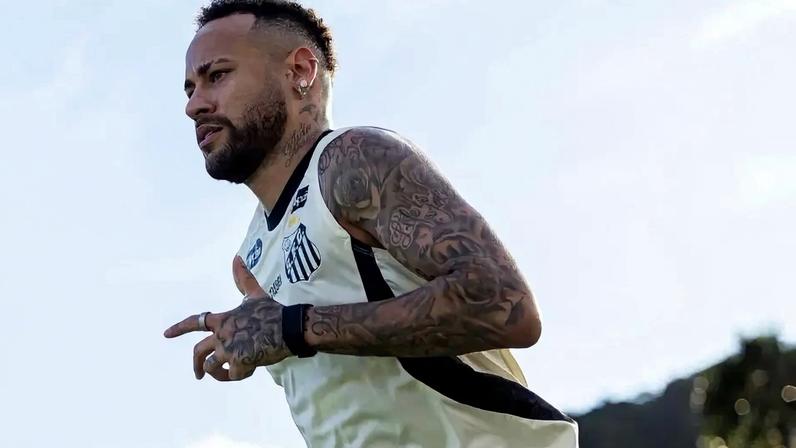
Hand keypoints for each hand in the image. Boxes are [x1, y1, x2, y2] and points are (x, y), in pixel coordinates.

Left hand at [163, 256, 290, 380]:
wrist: (290, 328)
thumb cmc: (274, 311)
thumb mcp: (256, 294)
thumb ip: (244, 279)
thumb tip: (237, 258)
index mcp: (223, 319)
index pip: (196, 322)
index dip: (179, 328)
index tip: (166, 334)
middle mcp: (221, 335)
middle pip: (198, 352)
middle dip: (195, 365)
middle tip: (197, 375)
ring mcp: (229, 350)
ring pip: (211, 367)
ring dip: (217, 373)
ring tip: (227, 374)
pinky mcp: (239, 363)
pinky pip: (232, 375)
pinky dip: (238, 375)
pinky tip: (249, 370)